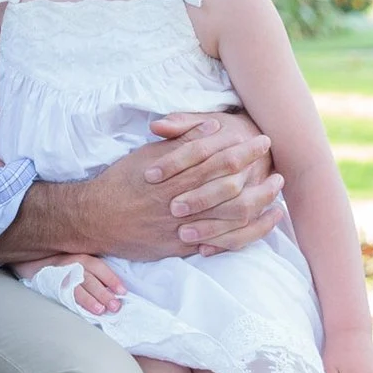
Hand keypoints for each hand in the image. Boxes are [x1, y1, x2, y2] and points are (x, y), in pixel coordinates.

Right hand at [15, 252, 125, 316]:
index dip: (111, 279)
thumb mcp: (77, 260)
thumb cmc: (61, 264)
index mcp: (81, 257)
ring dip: (90, 300)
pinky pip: (62, 294)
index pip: (99, 267)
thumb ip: (92, 271)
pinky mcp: (50, 284)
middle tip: (115, 306)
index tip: (122, 291)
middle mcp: (71, 264)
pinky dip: (73, 303)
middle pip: (90, 279)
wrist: (31, 261)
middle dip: (104, 293)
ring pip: (77, 287)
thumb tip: (114, 290)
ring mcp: (60, 274)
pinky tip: (81, 311)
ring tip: (100, 311)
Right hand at [83, 112, 284, 261]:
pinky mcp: (181, 245)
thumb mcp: (147, 155)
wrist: (95, 219)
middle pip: (227, 186)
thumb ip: (180, 143)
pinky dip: (245, 233)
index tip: (261, 141)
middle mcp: (179, 200)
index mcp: (172, 174)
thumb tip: (210, 128)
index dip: (241, 150)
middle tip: (276, 165)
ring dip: (257, 203)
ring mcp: (181, 225)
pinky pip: (220, 241)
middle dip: (255, 175)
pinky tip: (262, 223)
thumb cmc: (121, 182)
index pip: (214, 159)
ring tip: (276, 192)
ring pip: (228, 216)